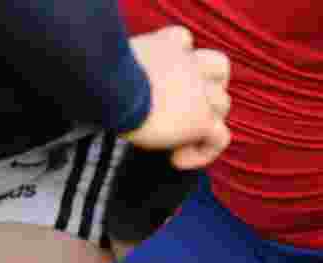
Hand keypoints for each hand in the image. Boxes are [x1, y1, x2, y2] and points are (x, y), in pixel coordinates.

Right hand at [124, 26, 231, 169]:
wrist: (110, 88)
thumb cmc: (99, 79)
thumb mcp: (115, 68)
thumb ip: (131, 74)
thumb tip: (121, 93)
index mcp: (165, 44)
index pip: (185, 40)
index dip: (182, 57)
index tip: (161, 77)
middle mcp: (188, 63)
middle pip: (218, 67)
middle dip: (209, 86)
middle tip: (185, 109)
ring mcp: (200, 90)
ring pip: (223, 103)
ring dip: (206, 122)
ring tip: (177, 141)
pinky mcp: (202, 118)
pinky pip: (220, 138)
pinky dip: (203, 153)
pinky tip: (176, 160)